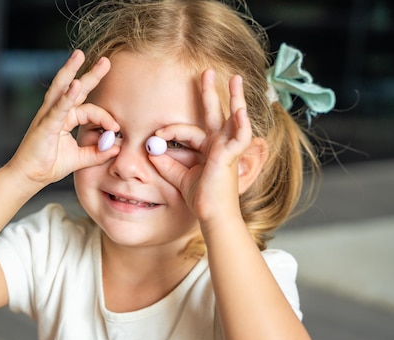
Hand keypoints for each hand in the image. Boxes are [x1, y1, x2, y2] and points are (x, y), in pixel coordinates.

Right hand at [6, 50, 119, 186]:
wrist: (29, 177)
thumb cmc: (49, 165)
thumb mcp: (79, 159)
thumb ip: (97, 153)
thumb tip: (117, 147)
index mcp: (65, 118)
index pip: (89, 110)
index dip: (105, 118)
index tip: (116, 128)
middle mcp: (56, 112)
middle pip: (75, 89)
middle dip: (91, 74)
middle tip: (106, 61)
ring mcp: (49, 116)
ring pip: (62, 89)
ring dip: (71, 71)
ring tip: (80, 55)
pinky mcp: (45, 125)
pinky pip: (58, 108)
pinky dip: (67, 97)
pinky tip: (75, 85)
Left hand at [150, 72, 253, 221]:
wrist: (211, 214)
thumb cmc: (200, 198)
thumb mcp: (179, 177)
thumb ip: (166, 164)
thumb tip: (151, 151)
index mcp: (208, 149)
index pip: (187, 131)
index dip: (169, 132)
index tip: (154, 137)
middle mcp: (220, 145)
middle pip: (215, 113)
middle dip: (211, 92)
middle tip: (207, 71)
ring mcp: (228, 148)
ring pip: (233, 118)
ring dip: (234, 98)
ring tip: (234, 78)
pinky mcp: (231, 156)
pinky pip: (240, 137)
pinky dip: (241, 123)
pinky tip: (240, 110)